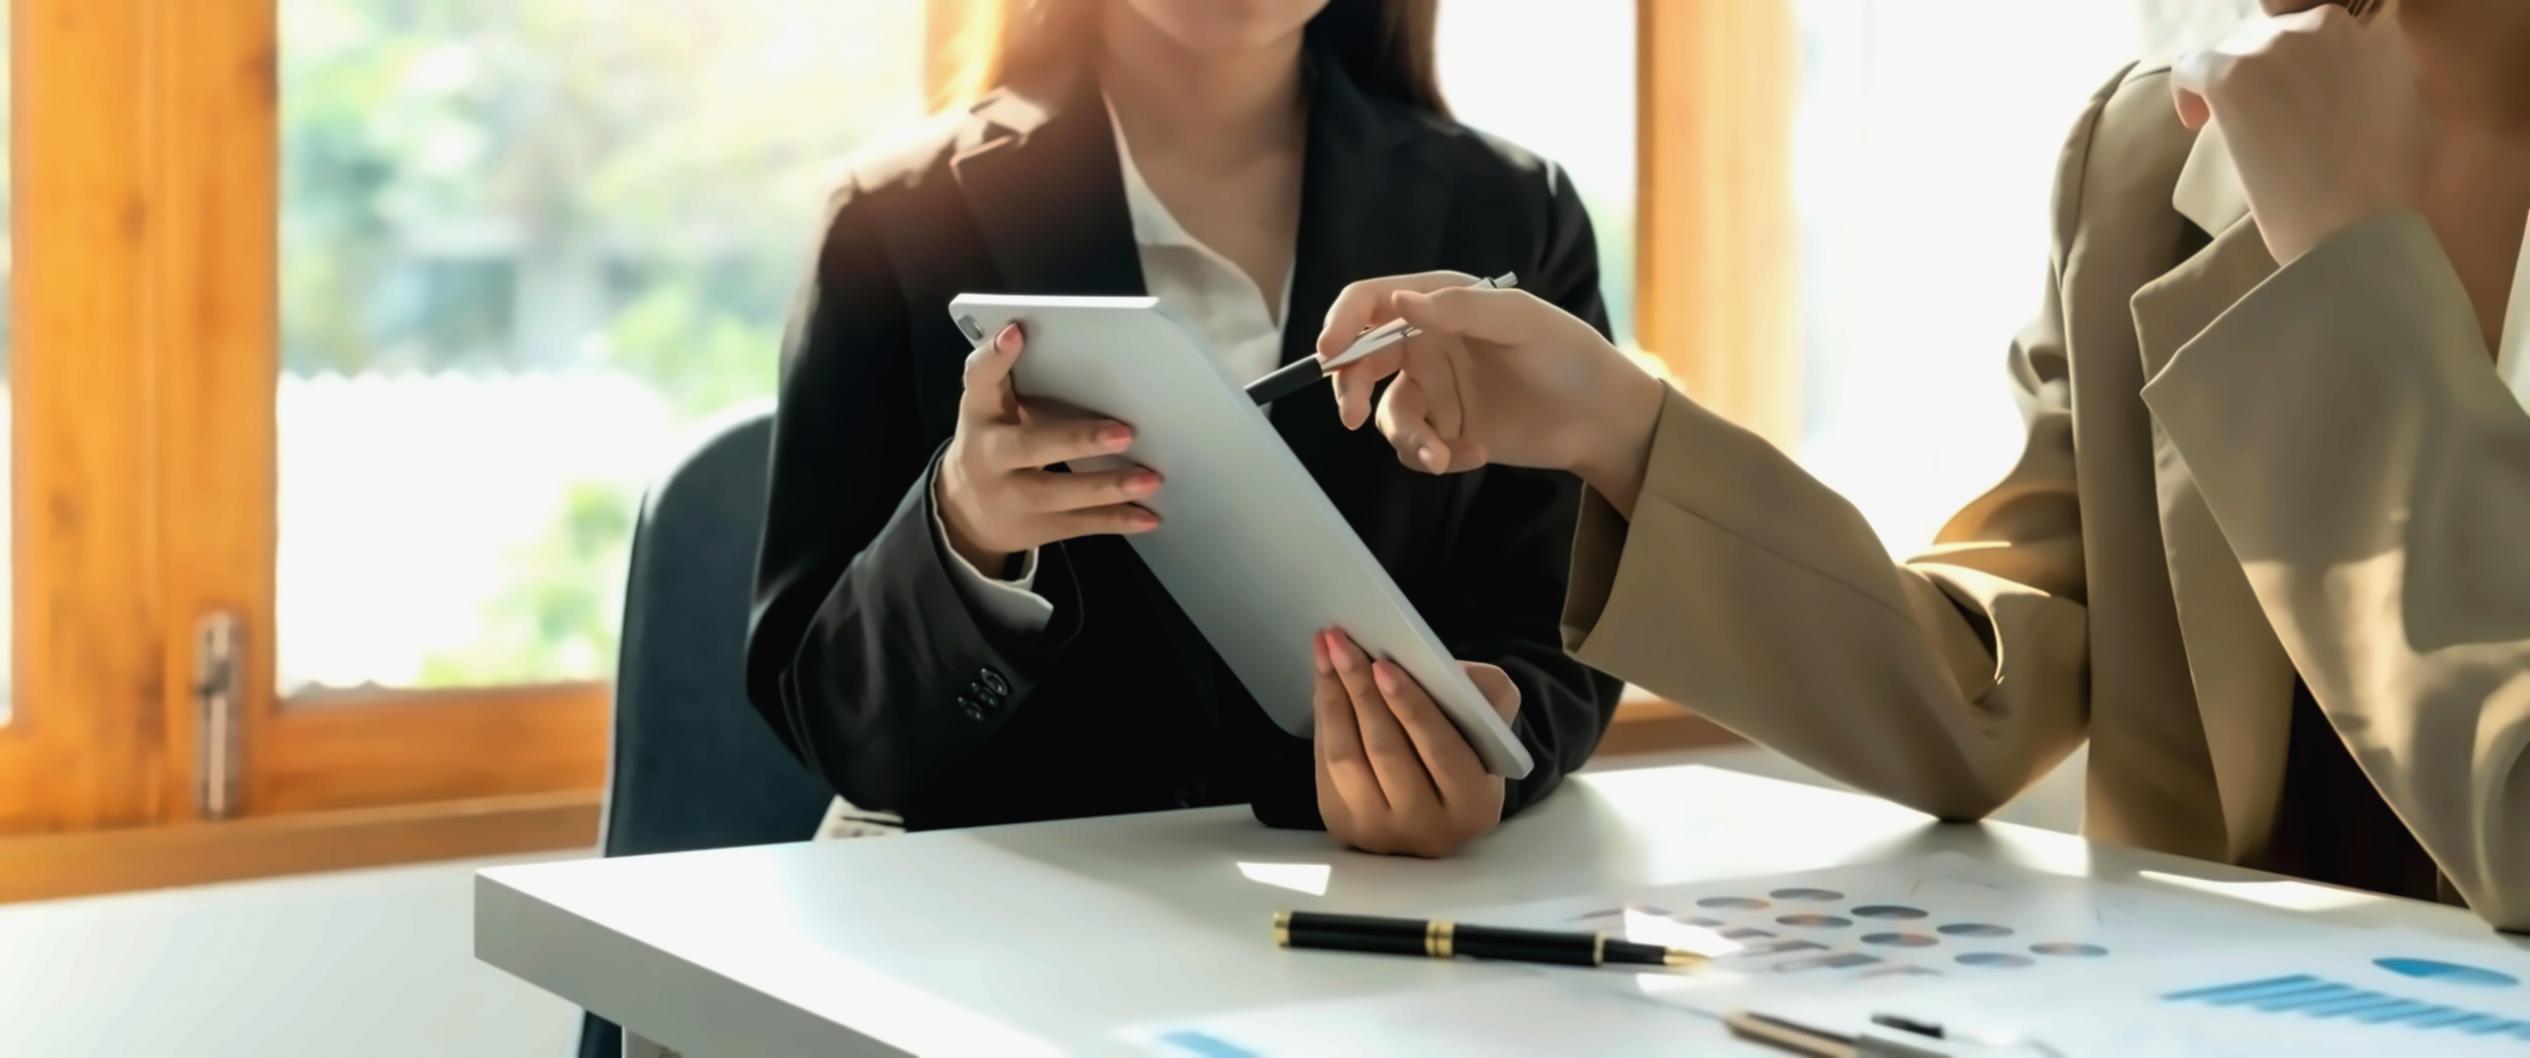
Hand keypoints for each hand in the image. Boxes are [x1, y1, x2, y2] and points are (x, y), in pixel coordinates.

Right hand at [937, 324, 1162, 569]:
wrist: (965, 514)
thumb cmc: (995, 443)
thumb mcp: (993, 410)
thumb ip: (1019, 382)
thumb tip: (1085, 355)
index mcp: (981, 414)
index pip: (980, 380)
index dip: (995, 357)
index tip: (1017, 332)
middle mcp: (989, 456)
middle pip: (1028, 446)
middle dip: (1077, 440)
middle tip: (1125, 432)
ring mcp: (1010, 496)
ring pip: (1059, 493)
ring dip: (1109, 486)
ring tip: (1151, 478)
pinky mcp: (1035, 527)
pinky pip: (1079, 524)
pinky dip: (1117, 520)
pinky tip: (1149, 515)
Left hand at [1311, 628, 1520, 858]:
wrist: (1437, 799)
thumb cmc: (1467, 746)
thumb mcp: (1493, 720)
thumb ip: (1485, 693)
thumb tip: (1436, 666)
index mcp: (1473, 804)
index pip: (1440, 751)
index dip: (1410, 707)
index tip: (1383, 665)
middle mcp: (1427, 829)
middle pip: (1386, 751)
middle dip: (1360, 690)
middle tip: (1341, 643)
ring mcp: (1381, 833)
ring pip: (1347, 759)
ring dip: (1332, 698)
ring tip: (1325, 652)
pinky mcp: (1344, 825)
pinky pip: (1325, 766)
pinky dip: (1323, 718)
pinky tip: (1323, 682)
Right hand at [1315, 272, 1665, 509]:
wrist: (1601, 418)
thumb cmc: (1569, 354)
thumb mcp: (1521, 321)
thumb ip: (1461, 308)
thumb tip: (1400, 304)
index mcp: (1440, 302)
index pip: (1371, 303)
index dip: (1342, 323)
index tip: (1330, 352)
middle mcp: (1427, 343)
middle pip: (1361, 361)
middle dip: (1349, 389)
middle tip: (1349, 415)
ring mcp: (1434, 390)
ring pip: (1387, 415)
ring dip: (1408, 438)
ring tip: (1442, 456)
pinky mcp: (1445, 431)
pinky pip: (1415, 447)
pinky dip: (1436, 456)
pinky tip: (1476, 453)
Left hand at [2171, 4, 2431, 263]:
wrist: (2354, 223)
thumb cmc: (2387, 184)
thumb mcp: (2409, 108)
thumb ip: (2377, 73)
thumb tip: (2350, 73)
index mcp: (2369, 28)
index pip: (2316, 28)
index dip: (2300, 64)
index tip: (2294, 96)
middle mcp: (2325, 22)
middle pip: (2272, 35)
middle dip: (2266, 72)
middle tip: (2266, 117)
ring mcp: (2276, 45)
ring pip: (2234, 50)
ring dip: (2234, 83)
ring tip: (2241, 128)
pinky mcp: (2231, 73)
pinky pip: (2191, 66)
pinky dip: (2189, 92)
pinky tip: (2198, 122)